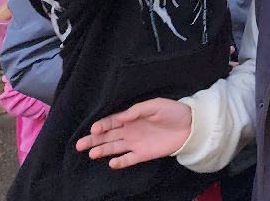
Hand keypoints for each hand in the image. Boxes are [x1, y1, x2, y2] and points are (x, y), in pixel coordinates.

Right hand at [76, 98, 192, 168]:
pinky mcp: (143, 154)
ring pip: (114, 148)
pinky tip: (111, 163)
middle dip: (93, 140)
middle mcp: (130, 131)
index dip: (101, 125)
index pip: (112, 122)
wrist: (190, 125)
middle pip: (107, 136)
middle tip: (79, 145)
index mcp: (131, 118)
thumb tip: (122, 117)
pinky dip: (120, 162)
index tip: (93, 129)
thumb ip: (138, 110)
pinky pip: (129, 159)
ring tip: (91, 153)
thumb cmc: (173, 111)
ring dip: (102, 150)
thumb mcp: (156, 105)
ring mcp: (136, 143)